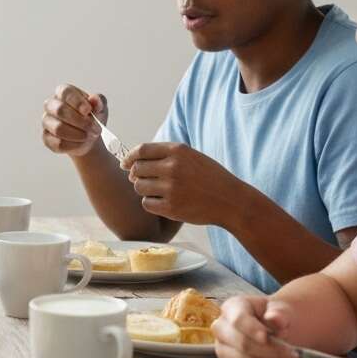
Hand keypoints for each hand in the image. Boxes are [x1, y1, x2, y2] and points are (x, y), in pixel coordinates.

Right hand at [42, 84, 108, 156]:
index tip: (88, 111)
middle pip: (59, 110)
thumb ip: (98, 101)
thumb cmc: (92, 117)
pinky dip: (73, 145)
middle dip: (80, 121)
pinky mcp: (46, 137)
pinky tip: (81, 142)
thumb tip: (94, 100)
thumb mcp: (100, 107)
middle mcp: (51, 105)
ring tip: (89, 136)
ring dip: (78, 134)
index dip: (77, 102)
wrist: (89, 136)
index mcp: (63, 93)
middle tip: (94, 128)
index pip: (65, 92)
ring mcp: (47, 122)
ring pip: (58, 128)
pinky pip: (58, 143)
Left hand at [120, 142, 244, 224]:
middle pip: (137, 169)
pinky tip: (164, 202)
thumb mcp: (192, 156)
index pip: (141, 150)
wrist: (231, 201)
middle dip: (136, 175)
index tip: (125, 163)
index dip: (130, 157)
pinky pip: (146, 203)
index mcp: (178, 151)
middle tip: (143, 180)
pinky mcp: (171, 207)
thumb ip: (166, 155)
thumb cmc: (211, 178)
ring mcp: (171, 188)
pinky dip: (151, 204)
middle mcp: (172, 167)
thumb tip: (135, 159)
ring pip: (139, 187)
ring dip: (144, 190)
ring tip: (159, 191)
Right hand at [213, 296, 301, 357]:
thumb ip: (279, 313)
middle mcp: (221, 329)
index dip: (253, 330)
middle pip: (243, 344)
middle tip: (295, 353)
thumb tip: (275, 319)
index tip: (271, 337)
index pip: (238, 320)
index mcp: (231, 308)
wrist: (274, 329)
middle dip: (272, 351)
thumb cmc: (275, 317)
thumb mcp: (281, 309)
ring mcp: (222, 350)